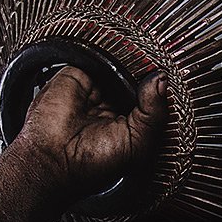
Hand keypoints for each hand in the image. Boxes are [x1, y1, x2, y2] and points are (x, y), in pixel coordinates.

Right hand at [8, 67, 166, 200]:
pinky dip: (106, 58)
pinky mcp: (76, 76)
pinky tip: (113, 68)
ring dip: (128, 65)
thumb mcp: (139, 143)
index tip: (169, 81)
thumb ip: (155, 112)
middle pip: (139, 81)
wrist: (52, 159)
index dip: (162, 90)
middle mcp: (115, 106)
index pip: (154, 99)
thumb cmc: (92, 163)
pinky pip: (96, 58)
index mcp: (133, 124)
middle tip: (154, 74)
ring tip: (132, 73)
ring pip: (120, 67)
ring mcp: (96, 91)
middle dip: (147, 77)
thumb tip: (161, 80)